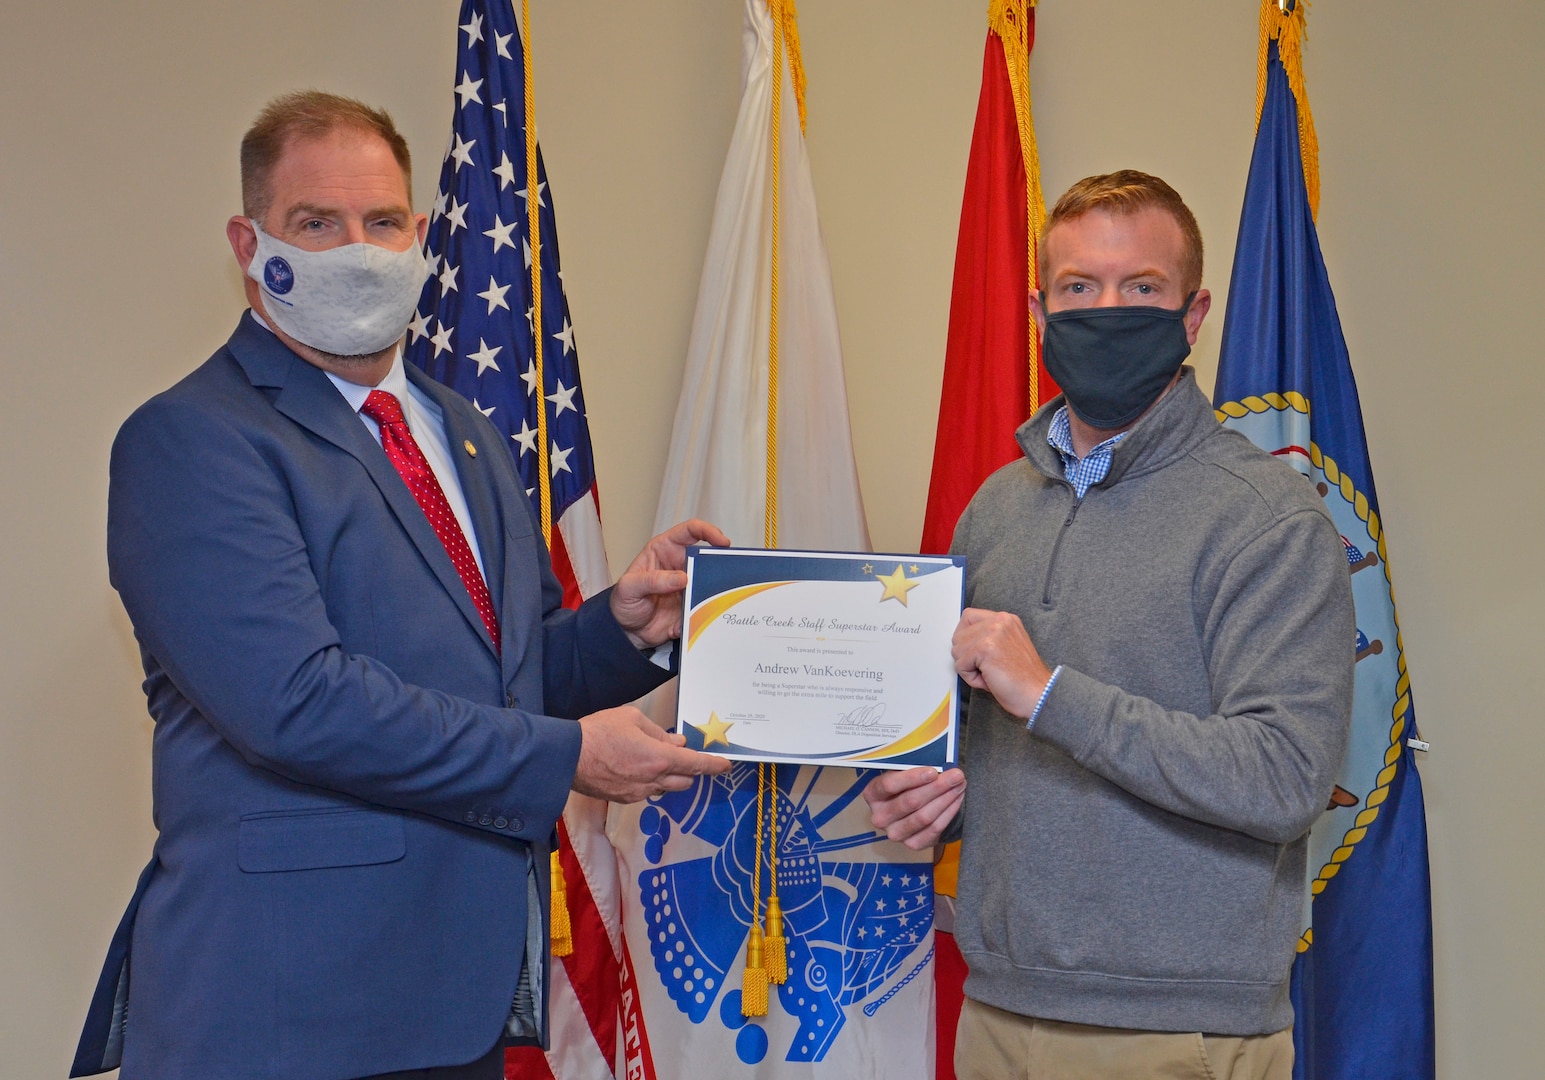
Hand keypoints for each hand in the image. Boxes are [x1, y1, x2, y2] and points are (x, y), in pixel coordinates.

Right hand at [572, 706, 729, 802]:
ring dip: (670, 777)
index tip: (727, 765)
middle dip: (689, 769)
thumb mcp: (632, 719)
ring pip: (667, 789)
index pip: (696, 765)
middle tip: (681, 754)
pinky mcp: (625, 799)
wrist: (567, 757)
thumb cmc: (599, 732)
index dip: (714, 765)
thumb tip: (677, 742)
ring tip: (654, 759)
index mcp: (659, 758)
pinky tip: (636, 768)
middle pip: (686, 781)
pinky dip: (651, 781)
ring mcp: (639, 793)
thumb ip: (659, 733)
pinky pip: (648, 792)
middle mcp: (653, 780)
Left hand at [610, 519, 730, 647]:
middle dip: (717, 564)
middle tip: (723, 575)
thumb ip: (651, 580)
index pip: (690, 531)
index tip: (721, 541)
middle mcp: (680, 566)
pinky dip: (705, 615)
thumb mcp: (628, 588)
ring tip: (711, 602)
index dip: (708, 531)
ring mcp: (689, 587)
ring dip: (714, 592)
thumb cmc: (623, 602)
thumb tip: (681, 578)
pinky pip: (706, 608)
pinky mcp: (693, 606)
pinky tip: (692, 623)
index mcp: (664, 550)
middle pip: (706, 557)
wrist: (627, 632)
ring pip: (710, 583)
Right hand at [863, 767, 965, 849]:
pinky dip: (948, 813)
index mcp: (872, 794)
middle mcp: (880, 816)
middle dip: (937, 787)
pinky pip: (934, 829)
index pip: (890, 785)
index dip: (912, 778)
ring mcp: (895, 833)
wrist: (909, 809)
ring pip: (924, 816)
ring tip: (959, 785)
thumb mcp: (902, 773)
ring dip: (946, 799)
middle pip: (910, 802)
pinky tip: (956, 799)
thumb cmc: (906, 785)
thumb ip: (913, 768)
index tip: (933, 771)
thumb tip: (938, 764)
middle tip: (955, 776)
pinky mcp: (912, 844)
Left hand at [952, 608, 1053, 718]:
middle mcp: (999, 621)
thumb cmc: (1024, 679)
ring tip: (991, 673)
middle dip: (966, 656)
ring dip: (969, 668)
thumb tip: (963, 640)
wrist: (1039, 694)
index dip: (966, 639)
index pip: (968, 618)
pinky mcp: (985, 648)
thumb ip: (988, 636)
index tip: (976, 654)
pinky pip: (960, 665)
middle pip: (958, 635)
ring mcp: (992, 633)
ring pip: (957, 650)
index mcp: (1005, 619)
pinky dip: (971, 678)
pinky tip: (990, 679)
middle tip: (988, 667)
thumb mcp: (1008, 645)